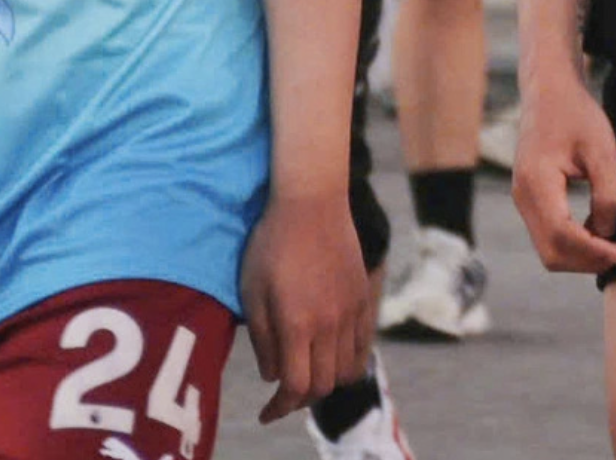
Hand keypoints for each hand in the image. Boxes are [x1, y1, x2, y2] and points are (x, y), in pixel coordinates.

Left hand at [238, 189, 369, 424]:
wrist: (312, 202)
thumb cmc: (272, 244)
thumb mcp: (252, 292)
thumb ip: (262, 339)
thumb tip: (272, 374)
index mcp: (298, 324)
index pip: (297, 386)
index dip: (281, 407)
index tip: (267, 412)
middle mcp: (330, 323)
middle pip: (323, 384)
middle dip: (301, 399)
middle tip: (283, 396)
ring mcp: (352, 311)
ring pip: (347, 370)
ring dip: (326, 382)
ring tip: (308, 374)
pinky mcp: (364, 297)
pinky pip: (363, 345)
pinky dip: (348, 361)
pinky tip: (330, 354)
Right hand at [509, 67, 615, 273]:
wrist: (549, 91)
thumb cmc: (577, 114)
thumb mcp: (602, 150)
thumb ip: (607, 194)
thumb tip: (607, 233)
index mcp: (537, 181)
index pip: (562, 236)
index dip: (592, 251)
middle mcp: (523, 196)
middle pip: (550, 251)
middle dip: (585, 261)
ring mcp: (522, 199)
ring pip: (546, 248)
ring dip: (578, 255)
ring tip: (612, 246)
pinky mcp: (529, 199)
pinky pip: (546, 234)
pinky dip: (570, 243)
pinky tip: (596, 233)